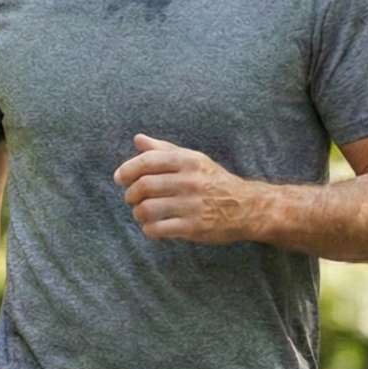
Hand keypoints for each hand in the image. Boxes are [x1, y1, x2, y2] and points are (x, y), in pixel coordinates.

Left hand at [113, 133, 256, 243]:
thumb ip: (163, 149)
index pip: (147, 161)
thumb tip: (138, 139)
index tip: (120, 178)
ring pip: (147, 209)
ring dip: (138, 213)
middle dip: (130, 194)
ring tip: (141, 213)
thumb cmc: (214, 181)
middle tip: (131, 198)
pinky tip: (153, 227)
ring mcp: (192, 205)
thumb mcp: (193, 159)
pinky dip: (148, 229)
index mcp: (188, 161)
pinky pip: (157, 229)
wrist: (247, 207)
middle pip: (144, 186)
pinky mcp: (193, 227)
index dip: (127, 170)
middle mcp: (190, 181)